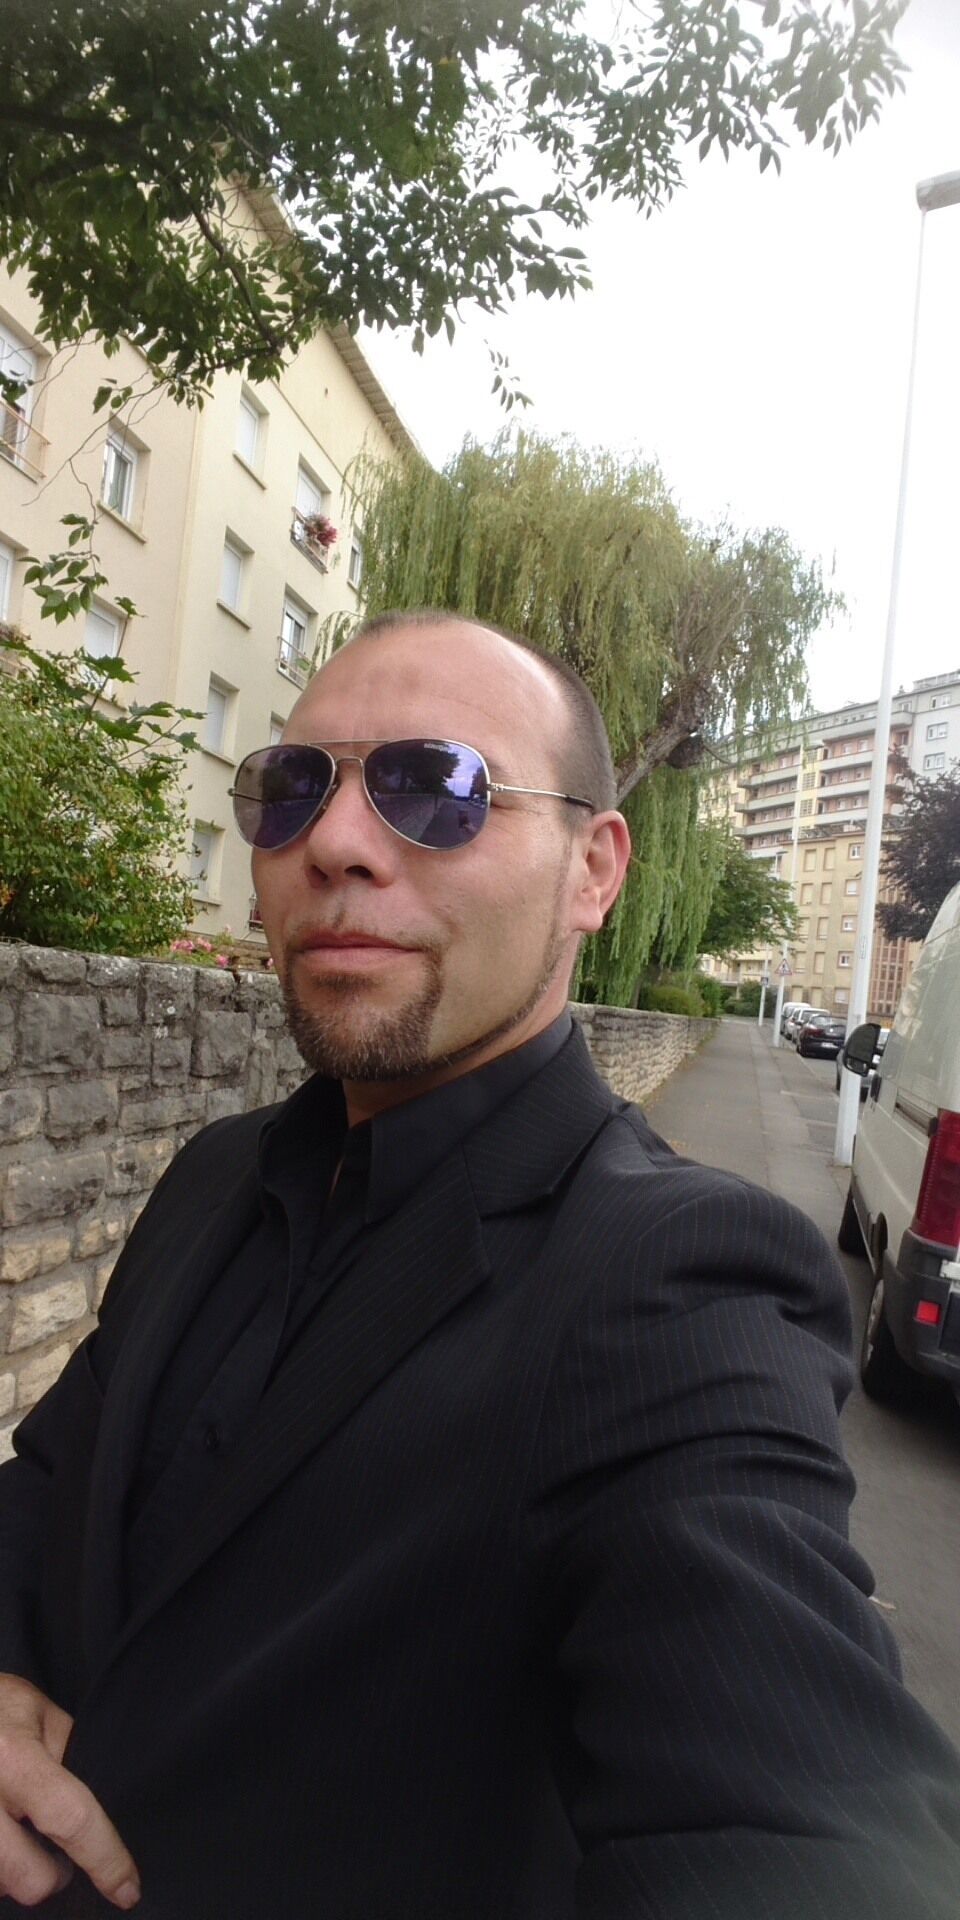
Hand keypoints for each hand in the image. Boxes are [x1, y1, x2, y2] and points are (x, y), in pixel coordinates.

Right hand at [0, 1674, 139, 1907]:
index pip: (71, 1819)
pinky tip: (2, 1838)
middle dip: (53, 1874)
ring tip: (16, 1834)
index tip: (127, 1888)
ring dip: (16, 1874)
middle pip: (31, 1879)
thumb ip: (69, 1755)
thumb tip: (103, 1806)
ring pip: (1, 1887)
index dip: (106, 1859)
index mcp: (13, 1758)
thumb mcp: (38, 1713)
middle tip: (56, 1851)